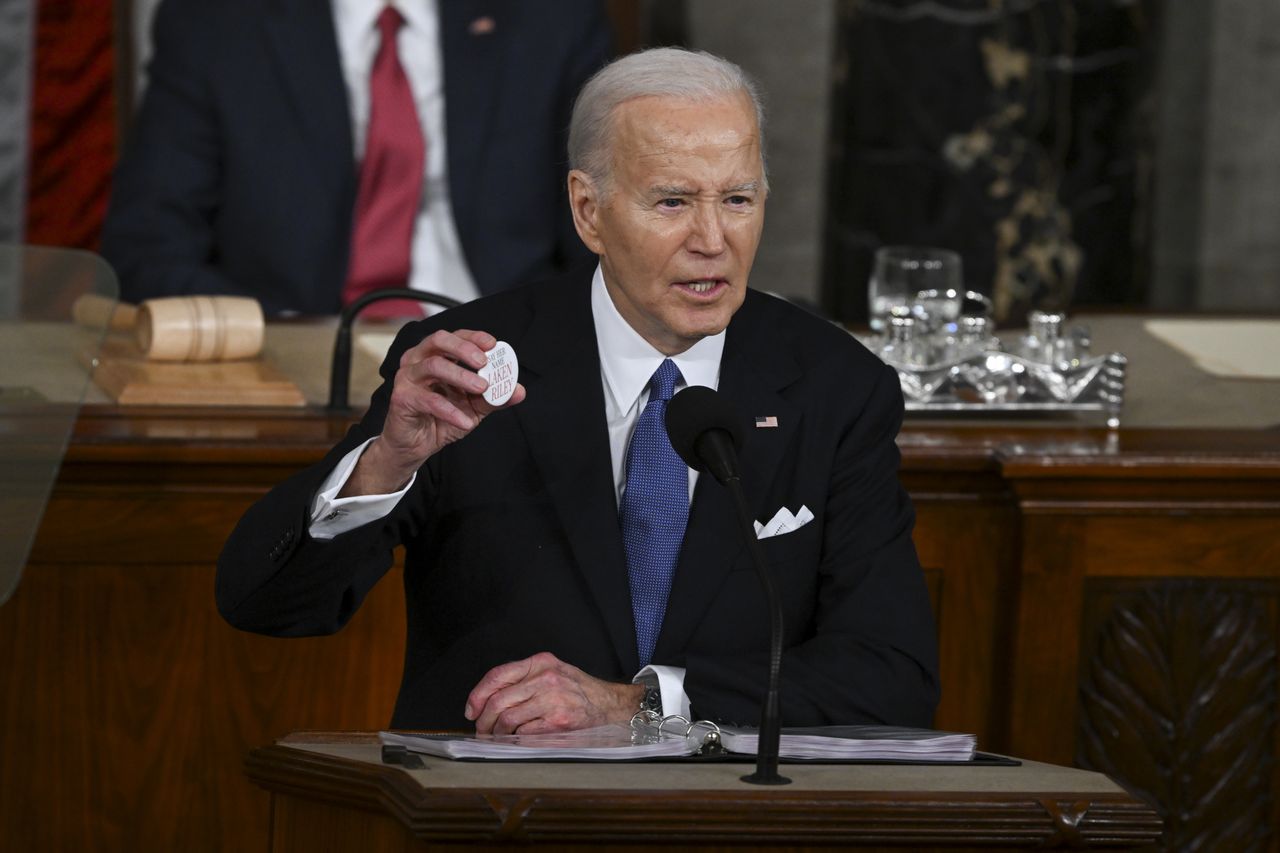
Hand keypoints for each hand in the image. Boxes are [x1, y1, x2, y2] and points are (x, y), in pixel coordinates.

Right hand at [342, 329, 525, 495]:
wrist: (417, 445)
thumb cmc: (442, 418)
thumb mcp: (474, 407)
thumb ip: (494, 397)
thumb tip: (519, 390)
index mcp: (436, 355)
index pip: (455, 336)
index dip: (474, 337)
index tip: (493, 344)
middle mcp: (419, 360)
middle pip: (438, 340)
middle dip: (464, 348)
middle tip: (484, 362)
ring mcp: (408, 377)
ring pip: (433, 366)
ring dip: (461, 376)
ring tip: (482, 388)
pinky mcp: (402, 398)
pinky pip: (428, 400)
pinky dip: (450, 411)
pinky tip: (466, 422)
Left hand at [465, 652, 643, 734]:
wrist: (610, 705)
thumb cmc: (579, 691)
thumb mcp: (552, 672)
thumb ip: (523, 679)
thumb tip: (487, 699)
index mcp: (540, 663)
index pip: (497, 676)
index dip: (477, 695)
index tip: (471, 710)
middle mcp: (545, 679)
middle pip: (498, 701)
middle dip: (484, 721)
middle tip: (482, 730)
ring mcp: (552, 700)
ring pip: (508, 720)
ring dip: (497, 734)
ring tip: (498, 738)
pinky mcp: (558, 722)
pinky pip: (525, 734)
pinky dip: (516, 740)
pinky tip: (517, 741)